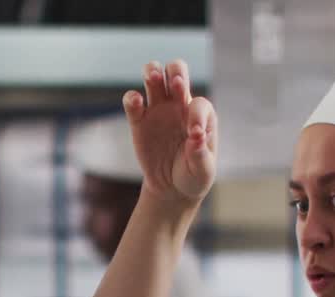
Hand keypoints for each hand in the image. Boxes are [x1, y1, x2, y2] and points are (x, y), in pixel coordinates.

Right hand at [124, 59, 217, 205]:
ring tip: (153, 78)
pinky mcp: (139, 121)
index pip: (199, 103)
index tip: (193, 135)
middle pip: (176, 70)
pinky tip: (136, 103)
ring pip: (153, 76)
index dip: (196, 114)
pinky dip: (131, 99)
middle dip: (176, 72)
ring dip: (152, 71)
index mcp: (201, 114)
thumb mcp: (203, 172)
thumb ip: (200, 155)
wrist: (172, 188)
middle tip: (176, 84)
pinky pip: (132, 102)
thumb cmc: (193, 176)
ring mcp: (158, 110)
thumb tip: (196, 136)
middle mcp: (179, 104)